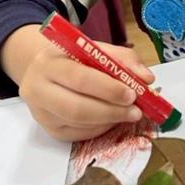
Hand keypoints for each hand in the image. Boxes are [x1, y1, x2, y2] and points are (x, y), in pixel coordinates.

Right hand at [4, 25, 155, 141]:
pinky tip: (112, 119)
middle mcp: (38, 89)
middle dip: (112, 111)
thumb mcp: (94, 49)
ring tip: (129, 114)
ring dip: (110, 120)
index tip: (132, 94)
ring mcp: (41, 113)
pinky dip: (101, 128)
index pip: (79, 78)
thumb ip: (122, 59)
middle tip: (135, 110)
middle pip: (77, 108)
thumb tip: (146, 78)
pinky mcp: (50, 130)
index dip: (108, 88)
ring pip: (79, 123)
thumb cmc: (73, 59)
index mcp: (48, 62)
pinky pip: (79, 135)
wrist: (43, 72)